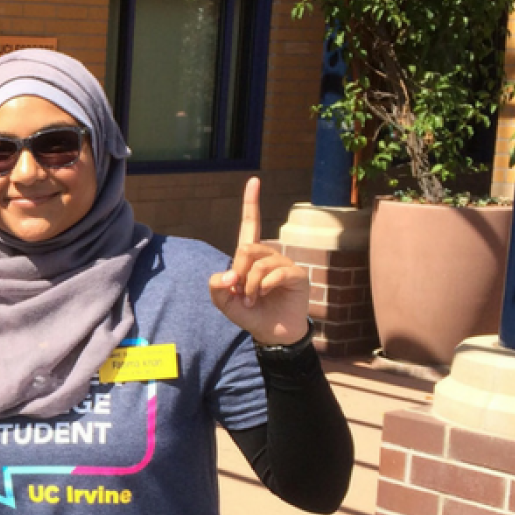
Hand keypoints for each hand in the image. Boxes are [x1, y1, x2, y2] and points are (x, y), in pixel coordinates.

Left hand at [208, 177, 309, 345]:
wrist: (271, 333)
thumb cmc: (250, 315)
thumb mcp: (225, 302)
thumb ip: (217, 287)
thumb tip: (227, 275)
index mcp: (251, 257)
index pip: (251, 225)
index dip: (251, 203)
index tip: (254, 181)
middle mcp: (270, 256)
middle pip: (246, 248)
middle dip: (237, 272)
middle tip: (238, 291)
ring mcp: (285, 264)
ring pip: (259, 263)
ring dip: (250, 285)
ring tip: (252, 300)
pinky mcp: (297, 276)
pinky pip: (276, 272)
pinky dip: (264, 286)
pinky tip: (263, 296)